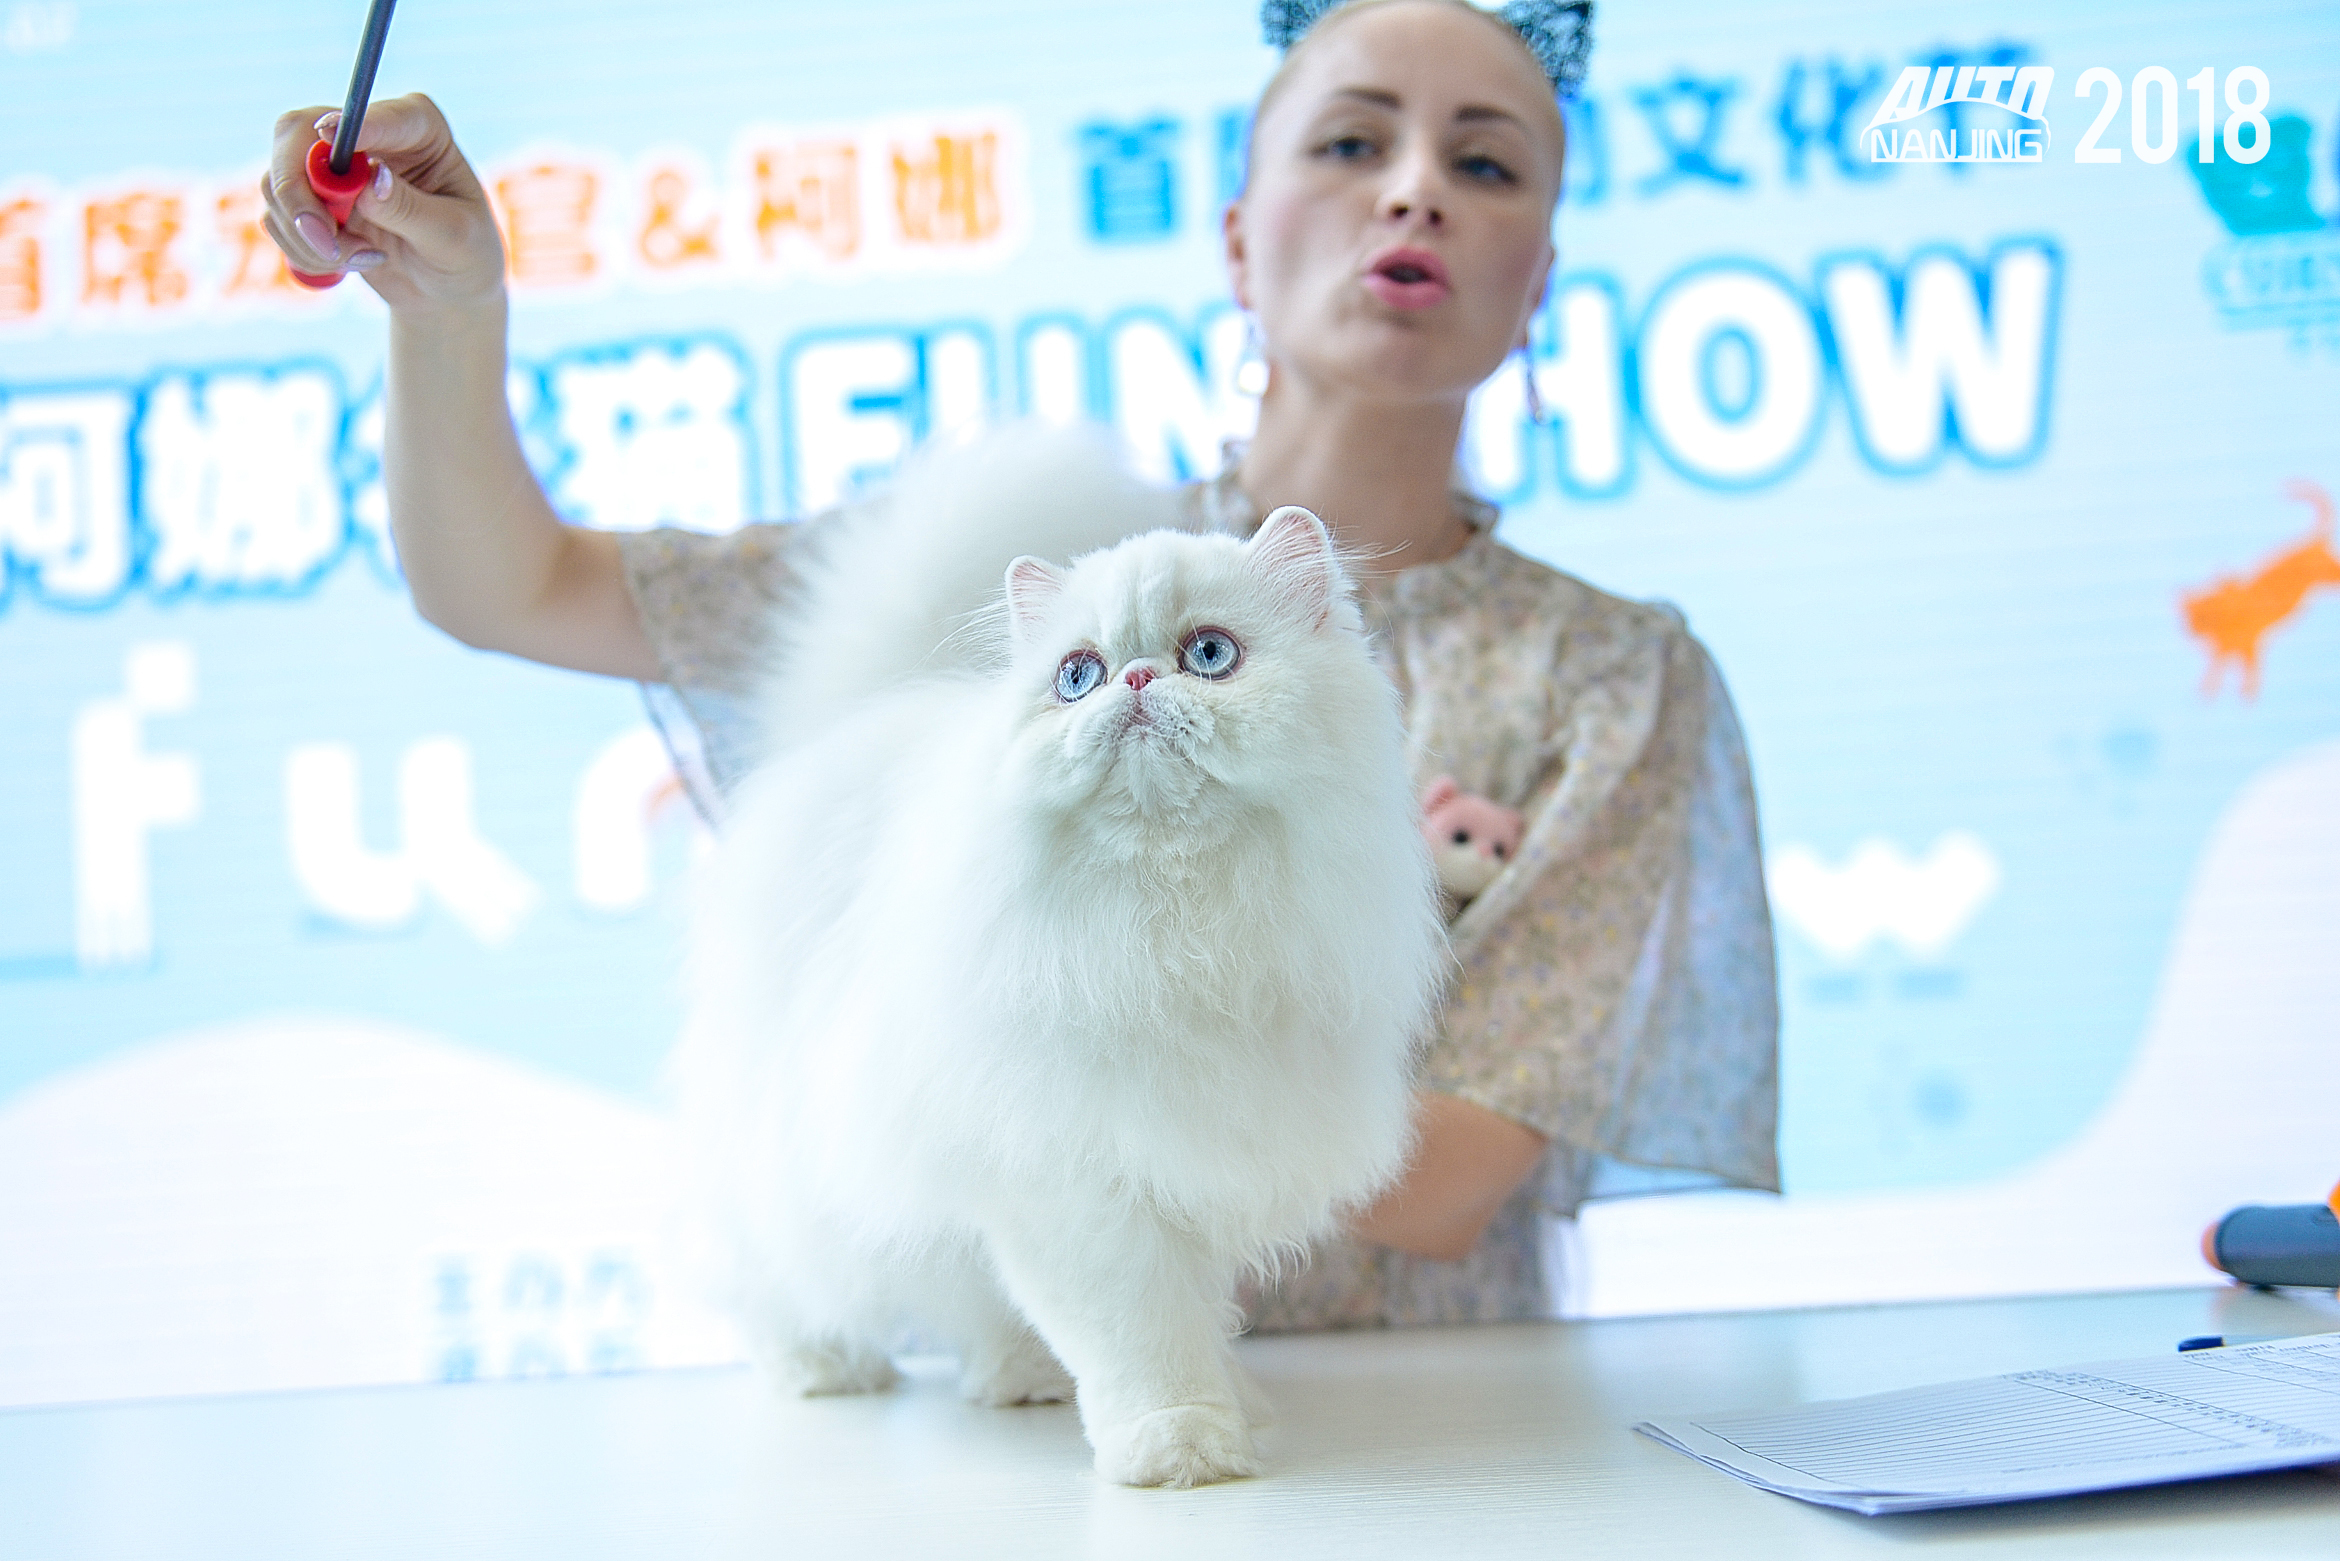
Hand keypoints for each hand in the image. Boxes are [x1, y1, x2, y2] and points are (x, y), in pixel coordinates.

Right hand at [262, 92, 505, 311]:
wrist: (447, 290)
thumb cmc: (466, 256)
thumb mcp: (453, 237)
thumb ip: (411, 208)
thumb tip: (370, 179)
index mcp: (417, 125)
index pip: (373, 114)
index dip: (348, 124)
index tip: (329, 134)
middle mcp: (367, 132)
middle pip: (296, 134)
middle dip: (299, 194)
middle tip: (327, 243)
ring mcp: (330, 163)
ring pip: (278, 182)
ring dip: (310, 236)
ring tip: (367, 260)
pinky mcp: (308, 197)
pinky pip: (276, 216)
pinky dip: (303, 250)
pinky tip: (350, 264)